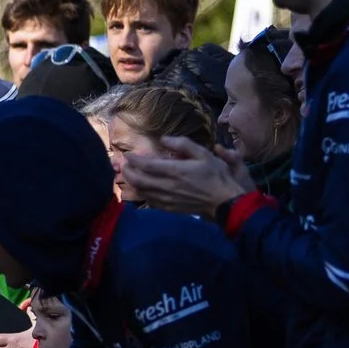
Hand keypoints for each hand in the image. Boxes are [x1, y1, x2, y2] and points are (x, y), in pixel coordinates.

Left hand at [120, 135, 252, 217]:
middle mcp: (166, 186)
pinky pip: (149, 201)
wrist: (224, 202)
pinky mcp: (169, 208)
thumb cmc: (216, 175)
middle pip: (138, 180)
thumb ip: (182, 144)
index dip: (133, 159)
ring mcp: (166, 199)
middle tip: (124, 164)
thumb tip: (163, 139)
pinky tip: (142, 188)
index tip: (127, 154)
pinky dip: (142, 193)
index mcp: (174, 171)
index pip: (146, 165)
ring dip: (132, 182)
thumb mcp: (203, 154)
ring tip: (129, 174)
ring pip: (141, 191)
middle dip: (127, 171)